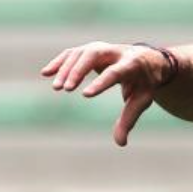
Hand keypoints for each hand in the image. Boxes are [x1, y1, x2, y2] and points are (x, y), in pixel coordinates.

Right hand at [39, 41, 164, 146]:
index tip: (85, 95)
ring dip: (66, 69)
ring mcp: (100, 48)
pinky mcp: (89, 49)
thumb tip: (121, 143)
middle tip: (66, 89)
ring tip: (57, 88)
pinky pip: (72, 54)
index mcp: (132, 63)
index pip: (115, 72)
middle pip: (93, 55)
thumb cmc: (144, 83)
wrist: (147, 61)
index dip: (100, 82)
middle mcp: (114, 51)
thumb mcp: (141, 101)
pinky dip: (59, 62)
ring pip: (80, 53)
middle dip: (78, 71)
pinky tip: (45, 73)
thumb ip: (129, 119)